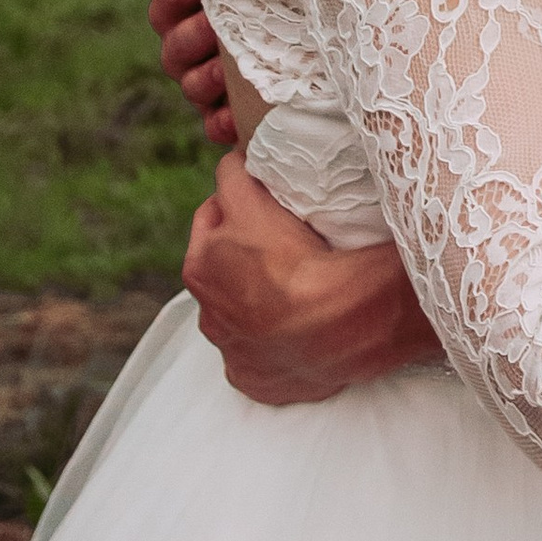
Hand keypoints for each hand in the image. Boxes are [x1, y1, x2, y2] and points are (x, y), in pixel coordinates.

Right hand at [151, 0, 234, 144]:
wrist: (333, 29)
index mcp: (193, 13)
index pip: (165, 7)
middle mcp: (197, 50)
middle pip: (173, 48)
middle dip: (191, 33)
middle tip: (212, 21)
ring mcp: (214, 86)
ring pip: (191, 87)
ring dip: (205, 77)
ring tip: (223, 70)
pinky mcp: (236, 118)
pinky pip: (218, 126)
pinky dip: (222, 122)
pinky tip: (234, 120)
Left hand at [184, 151, 438, 403]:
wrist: (340, 325)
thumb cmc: (300, 257)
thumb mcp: (258, 202)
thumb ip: (236, 177)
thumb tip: (232, 160)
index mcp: (201, 265)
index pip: (213, 212)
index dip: (239, 198)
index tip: (263, 193)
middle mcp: (208, 311)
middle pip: (220, 264)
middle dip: (240, 249)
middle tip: (280, 237)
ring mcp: (232, 350)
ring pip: (238, 312)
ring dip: (254, 298)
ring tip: (294, 286)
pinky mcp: (255, 380)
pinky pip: (258, 355)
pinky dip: (271, 342)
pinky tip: (297, 329)